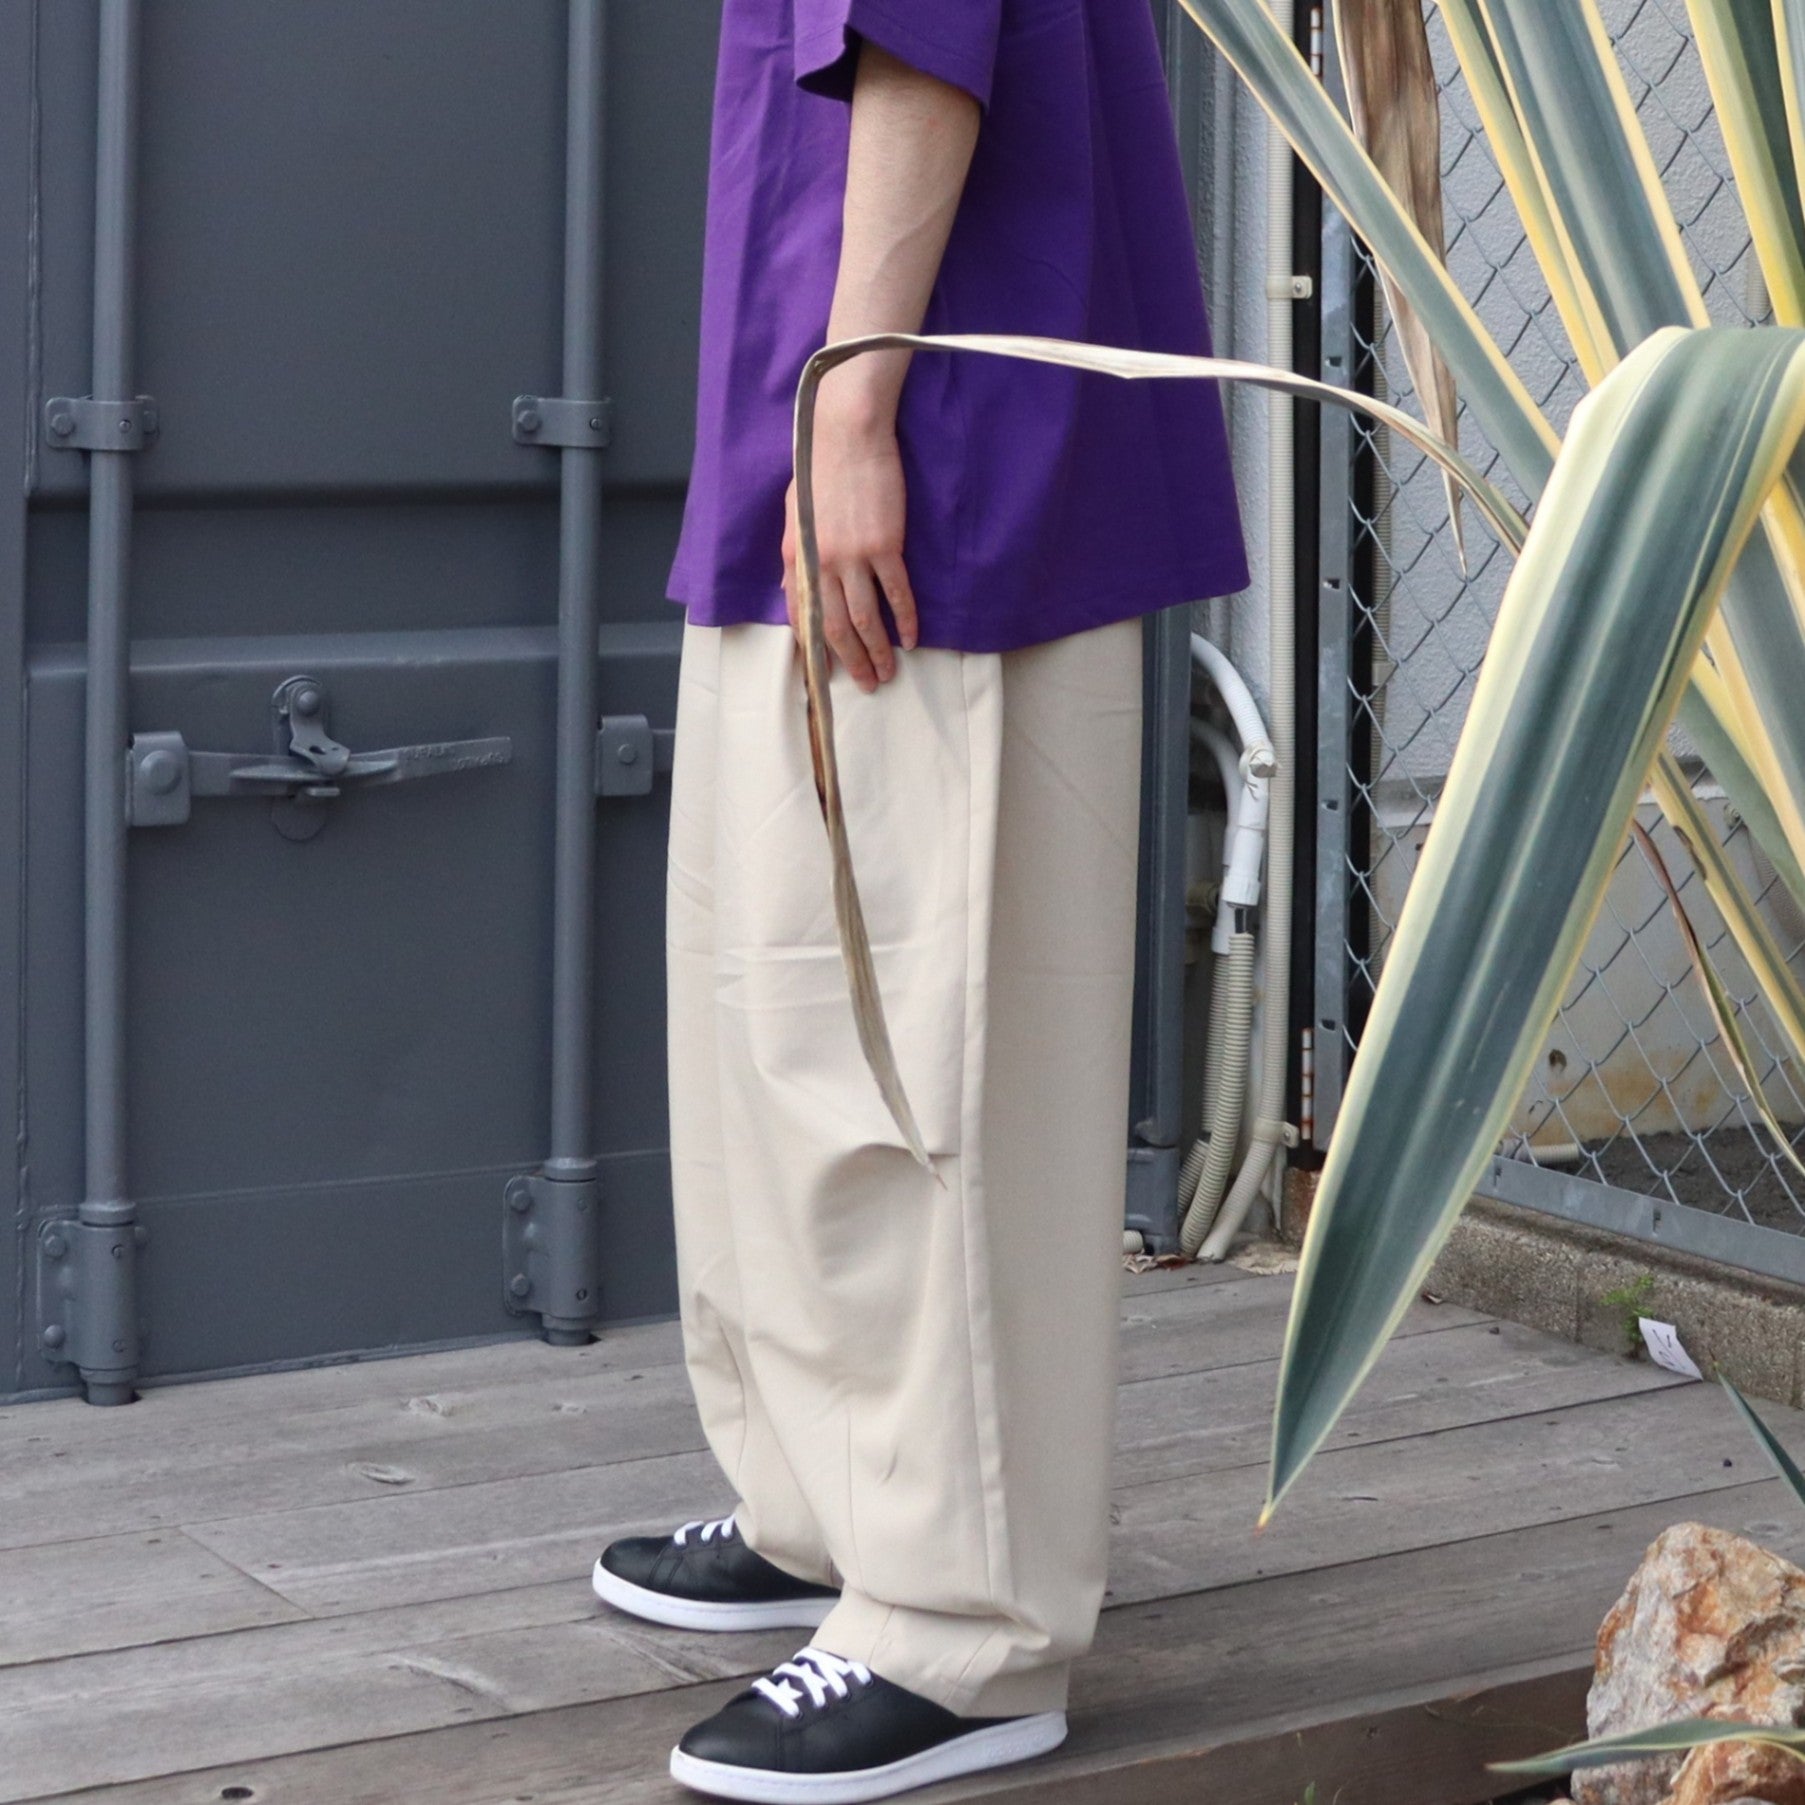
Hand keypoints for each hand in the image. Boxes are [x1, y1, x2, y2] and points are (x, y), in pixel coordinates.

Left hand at [782, 380, 919, 693]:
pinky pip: (897, 593)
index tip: (828, 671)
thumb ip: (795, 554)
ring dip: (878, 651)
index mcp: (796, 556)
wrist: (847, 432)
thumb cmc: (820, 466)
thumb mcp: (794, 512)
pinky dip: (905, 620)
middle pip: (836, 627)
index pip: (803, 615)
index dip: (815, 647)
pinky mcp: (885, 545)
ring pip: (866, 618)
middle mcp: (821, 563)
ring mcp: (854, 556)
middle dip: (851, 661)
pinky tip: (912, 638)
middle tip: (866, 684)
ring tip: (889, 672)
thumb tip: (791, 589)